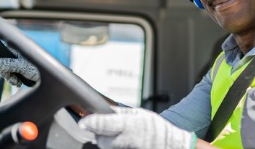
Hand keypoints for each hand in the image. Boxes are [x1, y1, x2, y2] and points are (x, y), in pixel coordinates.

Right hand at [0, 47, 39, 86]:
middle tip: (9, 75)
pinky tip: (19, 83)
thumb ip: (9, 64)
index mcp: (16, 49)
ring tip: (17, 81)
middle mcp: (15, 55)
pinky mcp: (18, 71)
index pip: (0, 48)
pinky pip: (10, 76)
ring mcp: (16, 63)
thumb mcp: (23, 66)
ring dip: (9, 77)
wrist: (48, 78)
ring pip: (4, 71)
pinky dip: (13, 81)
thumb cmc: (38, 68)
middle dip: (3, 71)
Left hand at [79, 106, 196, 148]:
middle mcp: (125, 140)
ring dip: (108, 140)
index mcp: (129, 125)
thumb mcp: (140, 114)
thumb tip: (105, 109)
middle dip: (100, 132)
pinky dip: (114, 145)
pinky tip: (125, 143)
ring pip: (105, 147)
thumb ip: (120, 112)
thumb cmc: (158, 130)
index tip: (83, 122)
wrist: (170, 147)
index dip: (91, 122)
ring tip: (121, 136)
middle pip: (101, 139)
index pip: (104, 124)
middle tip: (109, 127)